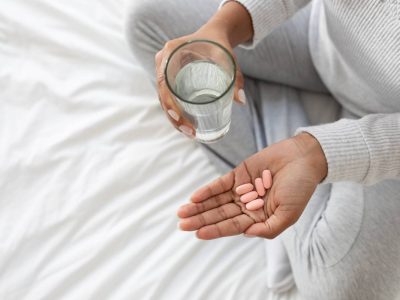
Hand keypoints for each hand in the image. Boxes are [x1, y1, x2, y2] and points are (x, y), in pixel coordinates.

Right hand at [155, 1, 251, 137]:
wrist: (215, 34)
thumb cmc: (219, 43)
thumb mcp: (227, 58)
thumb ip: (235, 77)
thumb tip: (241, 101)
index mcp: (171, 52)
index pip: (163, 82)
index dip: (169, 103)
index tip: (179, 118)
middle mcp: (163, 62)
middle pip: (162, 94)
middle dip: (174, 117)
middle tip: (190, 132)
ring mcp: (165, 71)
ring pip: (164, 99)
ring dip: (174, 119)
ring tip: (191, 133)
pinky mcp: (170, 79)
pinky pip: (169, 97)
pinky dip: (176, 112)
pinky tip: (186, 126)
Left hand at [177, 133, 327, 238]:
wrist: (304, 158)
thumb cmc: (301, 188)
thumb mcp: (289, 214)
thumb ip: (269, 228)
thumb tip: (246, 233)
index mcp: (259, 218)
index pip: (232, 226)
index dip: (215, 230)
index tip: (198, 234)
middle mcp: (247, 206)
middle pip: (219, 214)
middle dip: (201, 220)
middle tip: (182, 225)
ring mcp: (241, 190)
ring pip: (216, 200)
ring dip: (199, 206)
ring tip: (182, 212)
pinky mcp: (239, 174)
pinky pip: (220, 184)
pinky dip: (208, 190)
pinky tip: (195, 197)